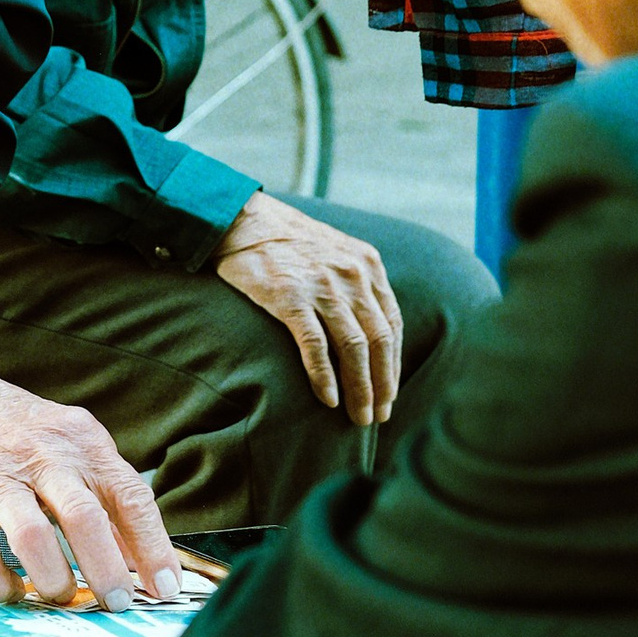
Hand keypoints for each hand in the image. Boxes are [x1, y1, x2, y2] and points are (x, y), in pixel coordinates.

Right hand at [0, 361, 179, 611]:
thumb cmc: (15, 432)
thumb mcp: (69, 443)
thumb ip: (103, 493)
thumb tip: (139, 557)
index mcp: (80, 442)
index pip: (130, 496)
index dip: (153, 547)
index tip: (166, 588)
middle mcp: (42, 456)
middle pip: (84, 518)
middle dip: (106, 571)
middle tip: (116, 602)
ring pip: (32, 538)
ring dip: (53, 580)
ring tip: (60, 595)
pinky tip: (10, 591)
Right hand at [213, 191, 404, 428]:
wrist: (244, 220)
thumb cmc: (289, 243)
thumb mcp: (337, 252)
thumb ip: (357, 284)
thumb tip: (371, 331)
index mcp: (368, 265)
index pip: (392, 325)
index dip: (393, 364)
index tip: (389, 393)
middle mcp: (351, 275)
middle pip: (378, 341)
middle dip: (382, 384)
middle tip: (378, 415)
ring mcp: (321, 285)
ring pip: (353, 347)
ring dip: (359, 388)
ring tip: (357, 416)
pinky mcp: (290, 296)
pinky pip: (315, 345)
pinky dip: (324, 376)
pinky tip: (328, 398)